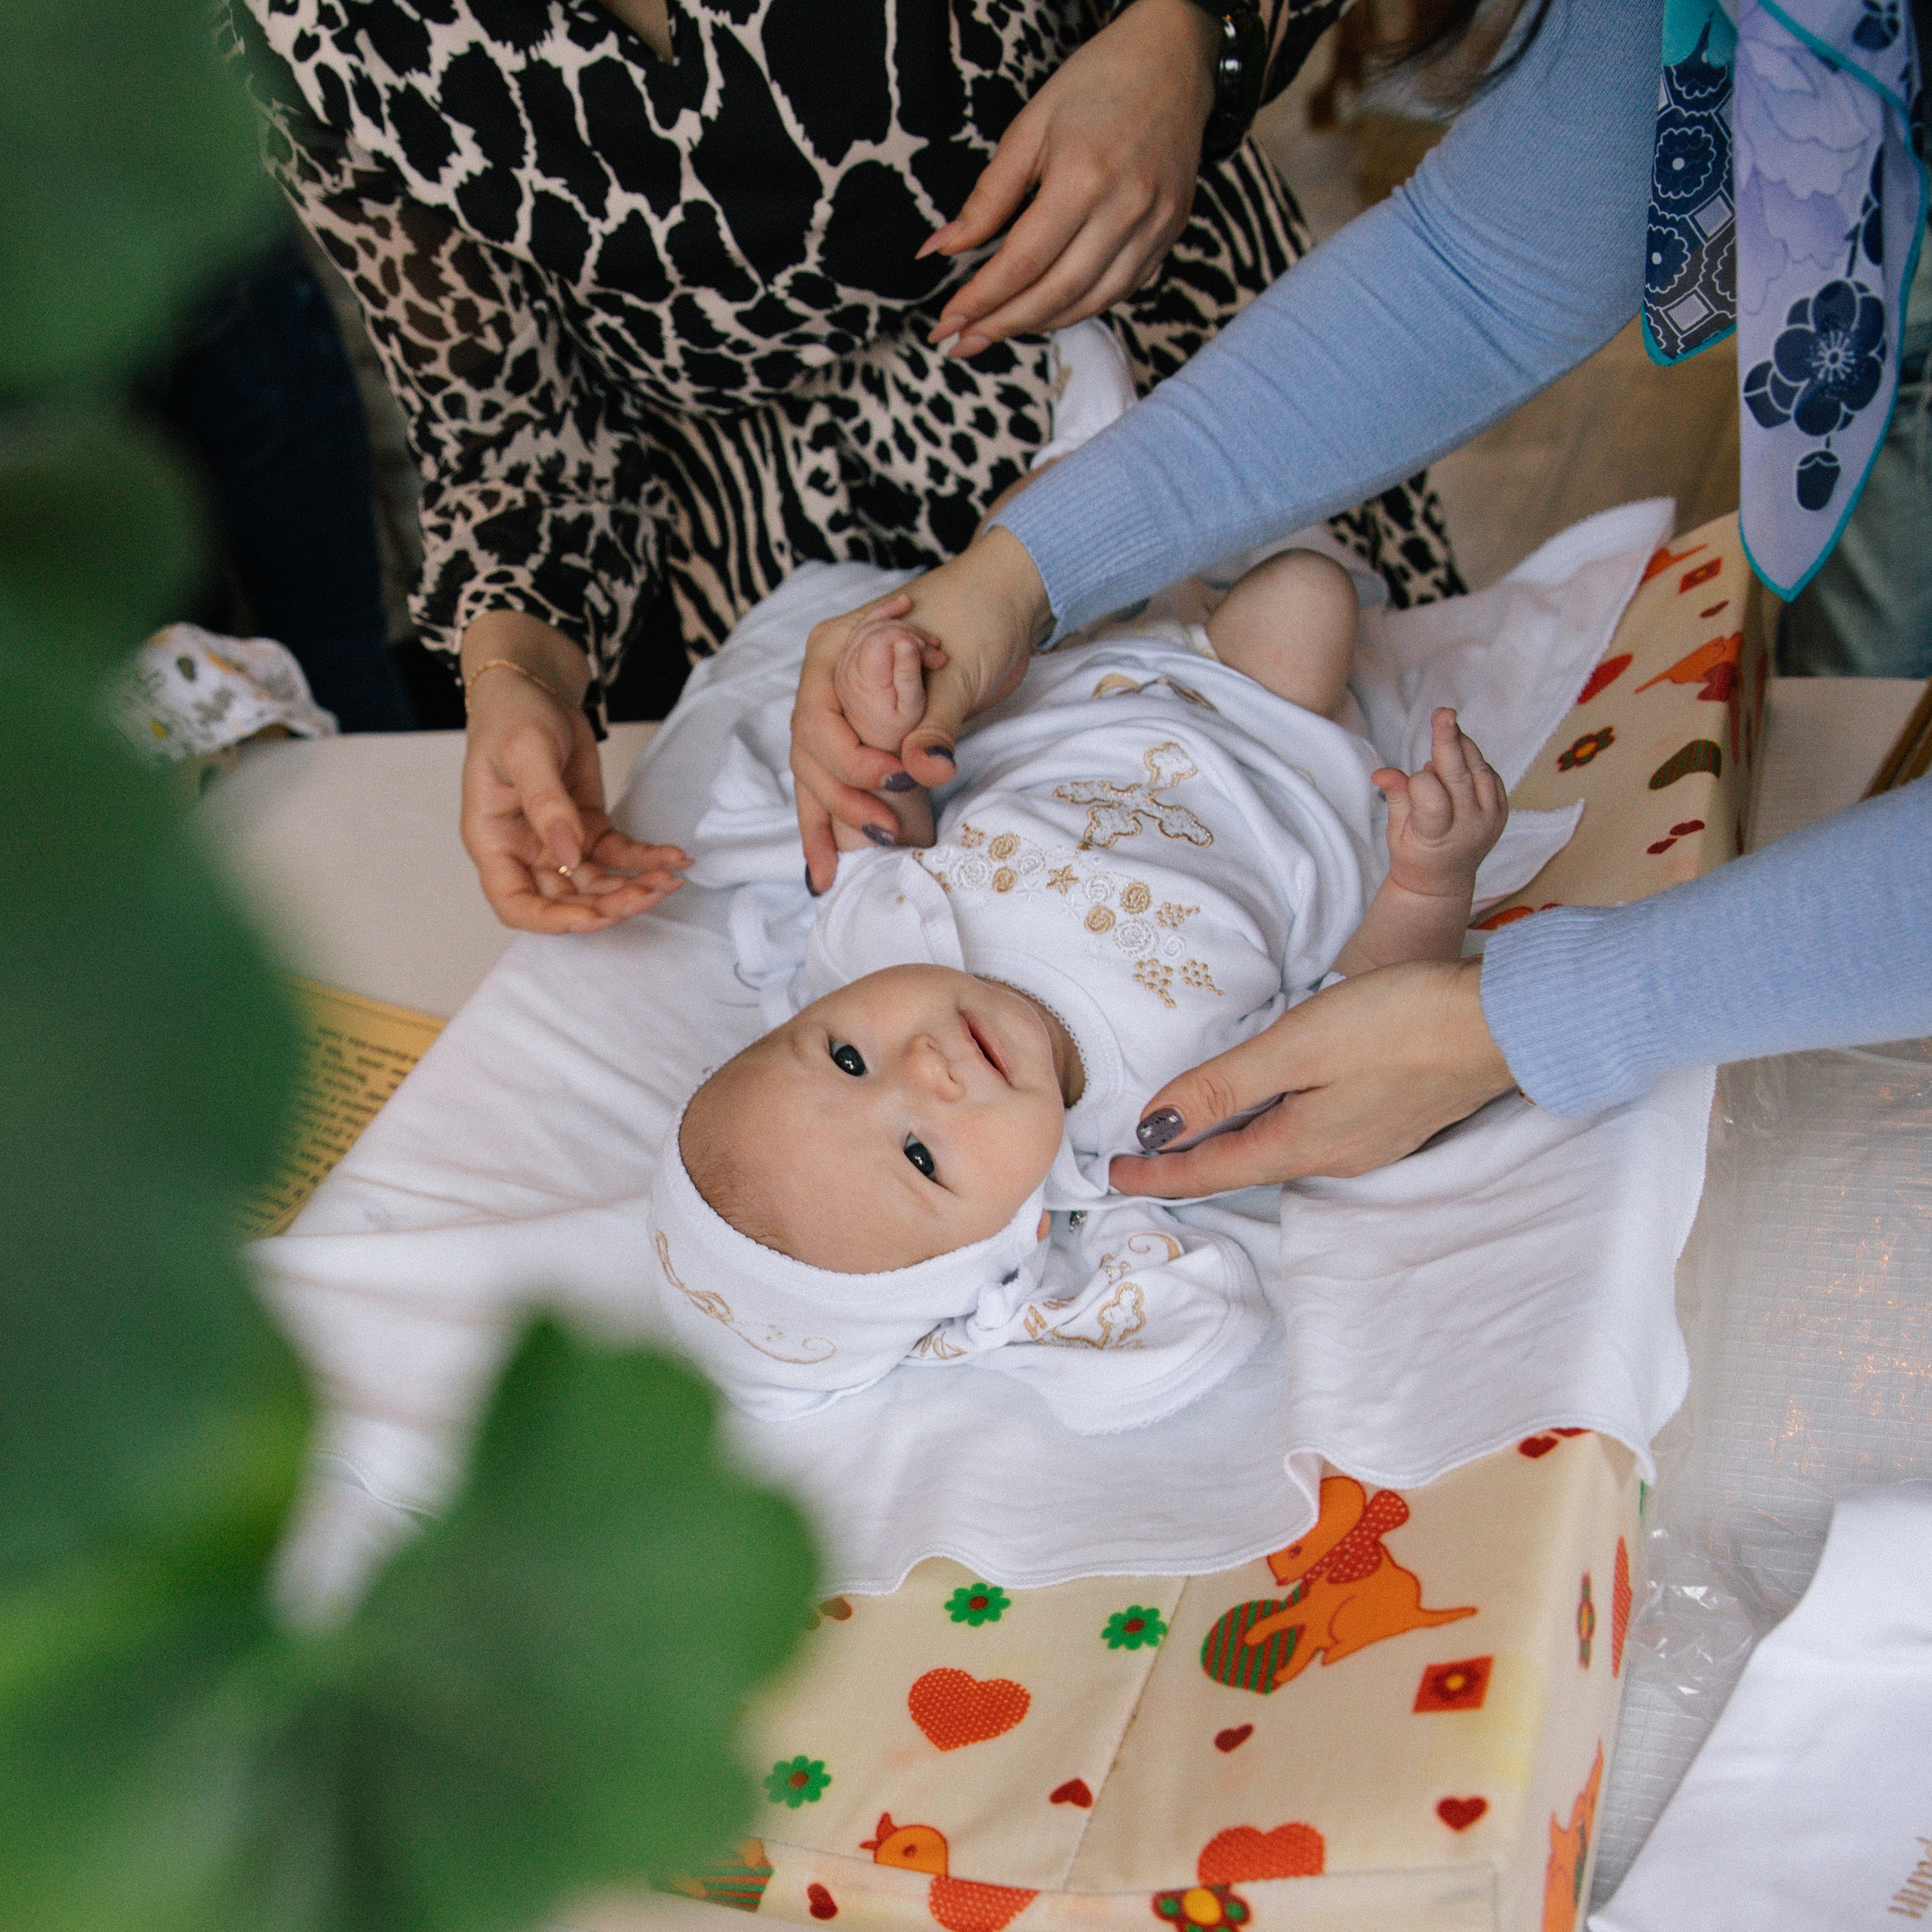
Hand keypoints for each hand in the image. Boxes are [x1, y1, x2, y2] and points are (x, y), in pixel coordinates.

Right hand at [460, 616, 686, 932]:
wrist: (534, 686)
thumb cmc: (512, 715)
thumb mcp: (525, 752)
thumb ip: (547, 805)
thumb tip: (570, 857)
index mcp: (494, 841)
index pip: (516, 903)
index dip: (553, 920)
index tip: (596, 916)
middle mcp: (525, 851)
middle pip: (565, 900)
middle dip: (609, 905)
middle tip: (650, 892)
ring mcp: (559, 842)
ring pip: (598, 883)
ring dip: (634, 885)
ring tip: (670, 877)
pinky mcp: (589, 828)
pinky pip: (619, 854)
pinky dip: (646, 859)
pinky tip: (675, 857)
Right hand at [791, 529, 1050, 888]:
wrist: (1006, 601)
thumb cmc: (978, 618)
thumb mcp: (959, 672)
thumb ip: (936, 721)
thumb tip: (925, 768)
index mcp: (831, 652)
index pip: (816, 724)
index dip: (851, 764)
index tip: (899, 782)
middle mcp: (825, 680)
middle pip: (809, 755)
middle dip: (839, 804)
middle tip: (886, 837)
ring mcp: (841, 706)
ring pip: (817, 772)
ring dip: (830, 821)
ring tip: (832, 873)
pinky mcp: (866, 729)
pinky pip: (839, 776)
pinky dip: (836, 816)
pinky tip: (830, 863)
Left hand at [922, 0, 1218, 357]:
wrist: (1172, 60)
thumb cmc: (1095, 85)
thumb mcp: (1029, 129)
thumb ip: (987, 198)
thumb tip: (940, 250)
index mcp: (1083, 177)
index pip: (1022, 262)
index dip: (981, 300)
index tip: (947, 323)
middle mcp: (1124, 209)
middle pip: (1055, 294)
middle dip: (1002, 325)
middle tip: (962, 342)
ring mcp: (1154, 226)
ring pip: (1090, 302)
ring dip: (1039, 324)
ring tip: (998, 330)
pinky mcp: (1170, 234)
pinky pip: (1120, 290)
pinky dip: (1079, 307)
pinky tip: (1046, 309)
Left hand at [1108, 958, 1516, 1195]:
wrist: (1502, 1021)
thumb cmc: (1401, 1023)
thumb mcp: (1298, 1045)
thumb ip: (1226, 1084)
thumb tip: (1158, 1125)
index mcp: (1300, 1145)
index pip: (1208, 1170)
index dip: (1154, 1173)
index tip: (1110, 1174)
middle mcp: (1332, 1158)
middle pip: (1239, 1166)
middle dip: (1186, 1164)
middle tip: (1136, 1157)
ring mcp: (1366, 1143)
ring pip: (1276, 1149)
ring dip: (1227, 1144)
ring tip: (1187, 1132)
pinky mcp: (1389, 1120)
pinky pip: (1310, 1132)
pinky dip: (1270, 1124)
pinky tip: (1267, 1104)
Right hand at [1374, 708, 1508, 896]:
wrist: (1443, 881)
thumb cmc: (1413, 854)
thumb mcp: (1395, 832)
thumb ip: (1396, 798)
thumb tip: (1382, 773)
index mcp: (1437, 837)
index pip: (1432, 798)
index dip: (1419, 781)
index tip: (1413, 780)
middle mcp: (1469, 827)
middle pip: (1459, 776)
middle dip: (1448, 741)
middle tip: (1443, 712)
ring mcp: (1490, 819)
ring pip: (1478, 770)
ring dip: (1461, 746)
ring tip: (1446, 730)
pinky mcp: (1502, 811)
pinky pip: (1490, 775)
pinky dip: (1474, 760)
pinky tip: (1459, 758)